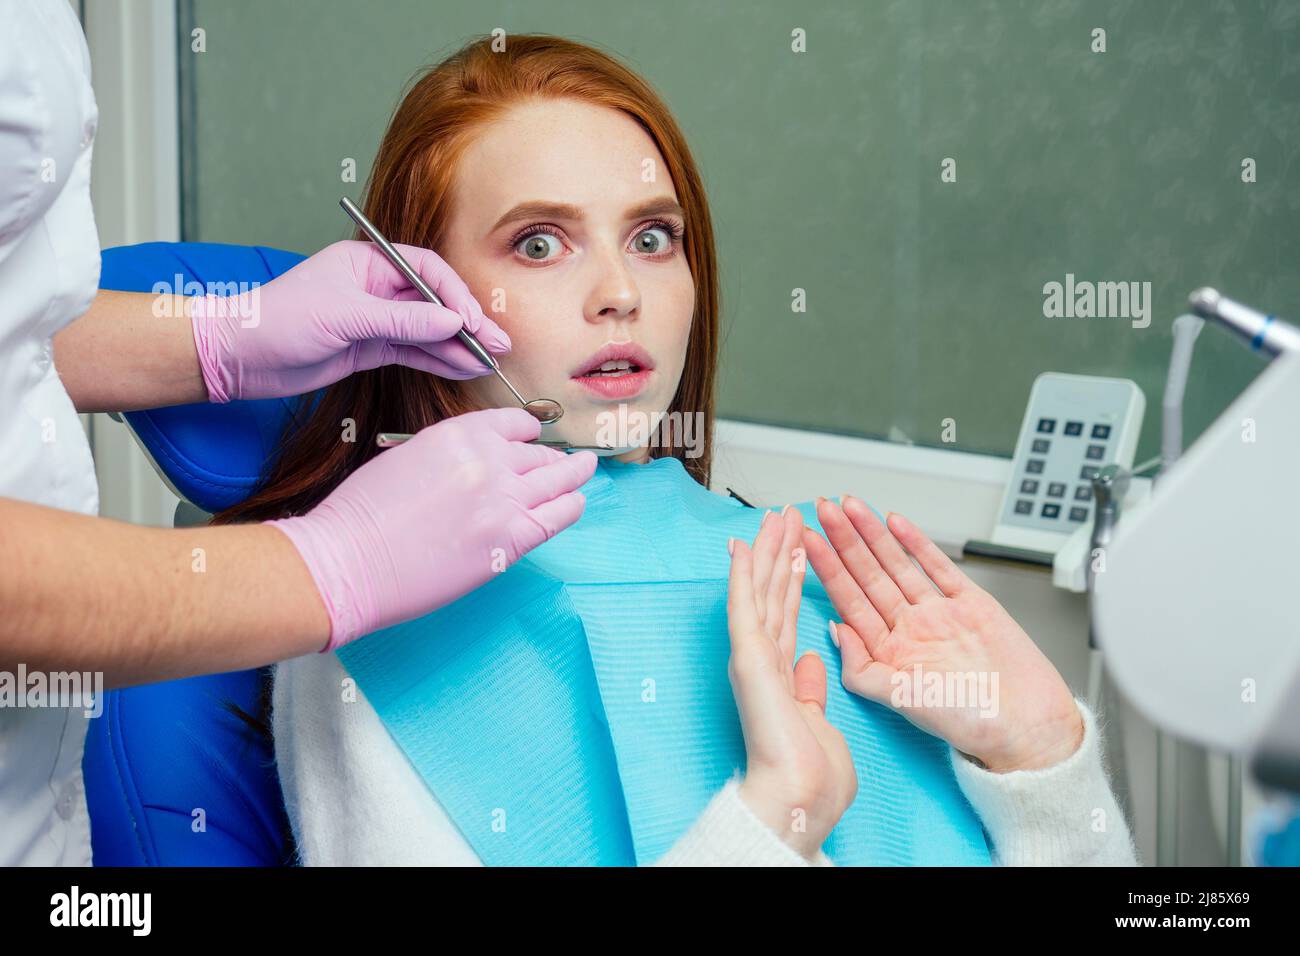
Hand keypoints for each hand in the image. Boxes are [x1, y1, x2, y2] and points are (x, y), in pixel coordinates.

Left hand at [190, 239, 510, 401]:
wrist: (238, 357)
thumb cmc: (276, 321)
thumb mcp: (344, 317)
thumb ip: (401, 322)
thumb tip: (451, 323)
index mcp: (367, 262)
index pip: (426, 271)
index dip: (455, 296)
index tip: (473, 321)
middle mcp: (375, 288)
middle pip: (433, 302)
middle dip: (467, 323)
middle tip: (498, 343)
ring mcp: (374, 319)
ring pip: (427, 331)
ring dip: (457, 345)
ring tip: (488, 360)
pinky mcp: (369, 348)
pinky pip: (413, 352)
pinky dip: (438, 360)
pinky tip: (462, 367)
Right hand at [268, 407, 596, 649]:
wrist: (348, 559)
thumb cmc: (363, 516)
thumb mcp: (407, 458)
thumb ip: (450, 456)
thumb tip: (477, 467)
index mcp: (459, 433)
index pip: (513, 424)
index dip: (529, 433)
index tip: (536, 439)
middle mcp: (489, 459)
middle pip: (538, 454)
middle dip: (553, 459)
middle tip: (568, 462)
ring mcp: (504, 499)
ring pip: (557, 480)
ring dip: (575, 475)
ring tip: (586, 472)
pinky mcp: (510, 539)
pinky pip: (558, 515)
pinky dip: (572, 506)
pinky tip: (577, 503)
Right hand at [727, 507, 856, 859]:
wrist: (799, 794)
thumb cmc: (812, 775)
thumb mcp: (820, 719)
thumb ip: (811, 687)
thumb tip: (811, 661)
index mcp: (782, 674)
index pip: (787, 615)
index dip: (791, 579)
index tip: (797, 549)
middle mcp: (765, 660)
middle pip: (772, 594)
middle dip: (779, 553)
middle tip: (785, 516)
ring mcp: (754, 657)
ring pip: (759, 592)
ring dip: (766, 552)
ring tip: (774, 517)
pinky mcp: (749, 658)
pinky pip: (745, 607)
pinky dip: (743, 576)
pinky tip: (742, 547)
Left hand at [803, 496, 1082, 773]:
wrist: (1027, 725)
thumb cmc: (969, 722)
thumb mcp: (900, 701)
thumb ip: (861, 668)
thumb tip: (833, 630)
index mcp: (889, 651)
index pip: (849, 600)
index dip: (827, 569)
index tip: (807, 541)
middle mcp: (910, 628)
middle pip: (868, 575)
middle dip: (844, 540)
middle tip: (822, 508)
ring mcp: (938, 613)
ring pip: (897, 564)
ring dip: (873, 534)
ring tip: (850, 506)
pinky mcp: (971, 602)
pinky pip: (938, 566)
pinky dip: (918, 543)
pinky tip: (896, 522)